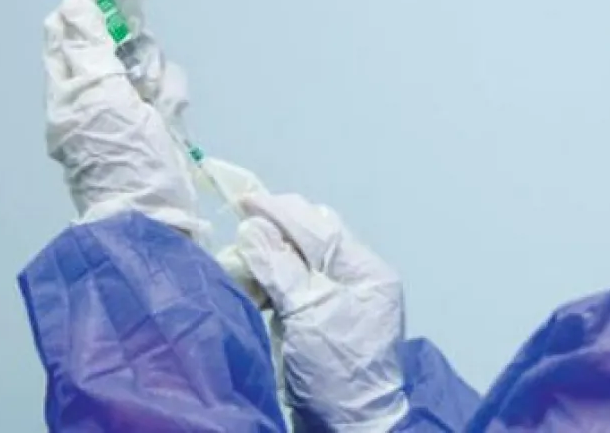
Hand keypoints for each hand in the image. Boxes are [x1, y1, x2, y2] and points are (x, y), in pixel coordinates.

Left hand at [43, 0, 201, 234]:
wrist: (154, 223)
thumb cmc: (127, 164)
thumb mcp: (104, 100)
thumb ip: (89, 50)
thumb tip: (76, 4)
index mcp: (68, 86)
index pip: (74, 20)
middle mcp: (89, 92)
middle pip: (115, 39)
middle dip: (140, 49)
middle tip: (148, 84)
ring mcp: (121, 107)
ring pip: (146, 61)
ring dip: (161, 78)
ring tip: (159, 114)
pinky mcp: (149, 121)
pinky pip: (165, 90)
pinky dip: (172, 100)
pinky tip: (170, 124)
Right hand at [234, 193, 408, 432]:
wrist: (350, 425)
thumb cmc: (337, 370)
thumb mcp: (309, 315)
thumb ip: (281, 269)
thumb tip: (254, 228)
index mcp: (367, 272)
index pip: (320, 229)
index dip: (281, 212)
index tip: (245, 199)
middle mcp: (359, 279)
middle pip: (316, 238)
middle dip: (279, 227)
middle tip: (242, 222)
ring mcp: (344, 299)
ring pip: (305, 258)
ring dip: (274, 252)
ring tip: (244, 251)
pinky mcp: (325, 318)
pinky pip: (299, 283)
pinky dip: (276, 277)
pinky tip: (256, 276)